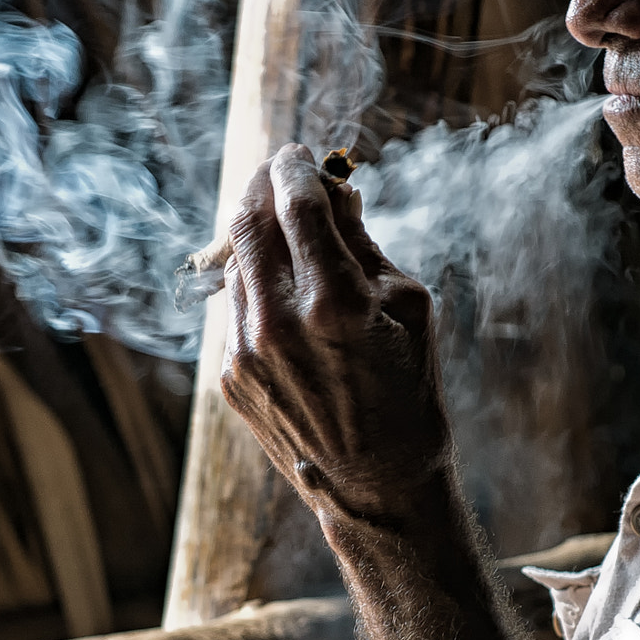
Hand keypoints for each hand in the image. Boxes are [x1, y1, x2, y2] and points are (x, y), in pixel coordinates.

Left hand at [221, 144, 450, 525]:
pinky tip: (283, 287)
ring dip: (257, 233)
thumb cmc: (409, 392)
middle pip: (248, 222)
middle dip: (262, 185)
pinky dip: (256, 283)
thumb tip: (333, 191)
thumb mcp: (409, 307)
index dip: (295, 167)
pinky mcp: (230, 376)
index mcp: (334, 301)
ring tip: (285, 225)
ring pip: (236, 263)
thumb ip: (362, 244)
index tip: (299, 153)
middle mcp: (279, 323)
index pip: (297, 203)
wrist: (377, 486)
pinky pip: (235, 308)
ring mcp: (245, 352)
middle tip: (279, 171)